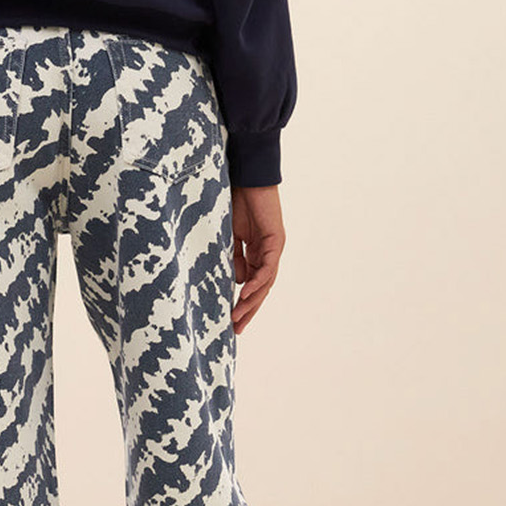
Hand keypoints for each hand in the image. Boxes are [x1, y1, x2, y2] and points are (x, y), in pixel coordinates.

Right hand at [231, 183, 283, 334]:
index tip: (230, 320)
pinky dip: (257, 282)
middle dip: (248, 309)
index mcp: (255, 252)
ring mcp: (273, 247)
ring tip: (238, 316)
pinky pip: (267, 267)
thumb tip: (236, 281)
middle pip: (260, 288)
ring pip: (265, 282)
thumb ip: (233, 256)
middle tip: (236, 329)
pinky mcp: (276, 240)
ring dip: (251, 301)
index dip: (242, 302)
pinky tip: (245, 294)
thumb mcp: (229, 235)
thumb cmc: (234, 200)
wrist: (245, 176)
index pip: (251, 283)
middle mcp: (267, 253)